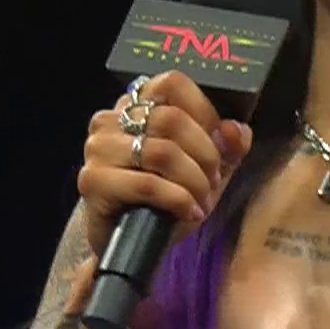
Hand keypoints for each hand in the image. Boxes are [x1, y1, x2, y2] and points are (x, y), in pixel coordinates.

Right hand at [77, 70, 252, 256]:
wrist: (130, 245)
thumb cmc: (164, 201)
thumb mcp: (205, 171)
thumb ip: (227, 147)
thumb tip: (236, 130)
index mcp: (135, 106)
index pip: (172, 83)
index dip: (204, 112)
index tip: (219, 144)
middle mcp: (110, 120)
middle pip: (171, 119)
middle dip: (205, 155)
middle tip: (213, 181)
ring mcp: (98, 149)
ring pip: (161, 152)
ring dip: (193, 180)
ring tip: (202, 200)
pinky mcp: (93, 181)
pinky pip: (147, 183)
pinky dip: (177, 199)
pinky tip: (188, 212)